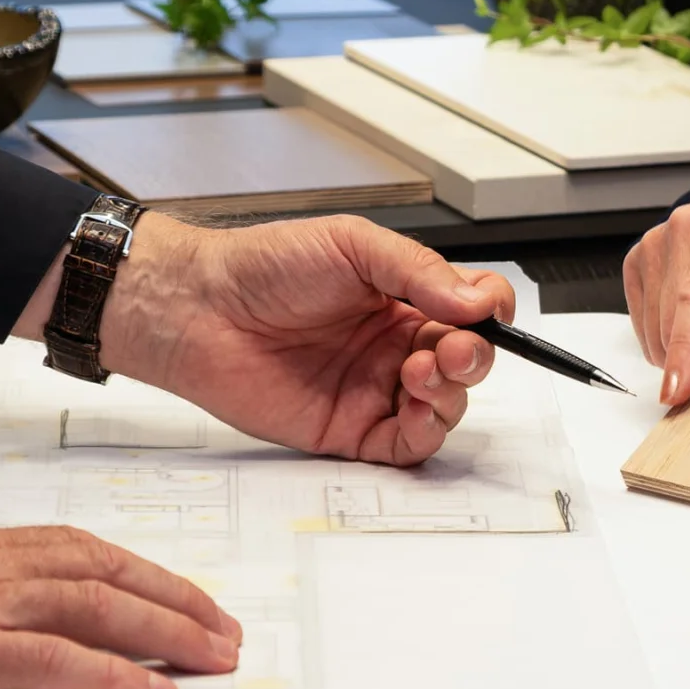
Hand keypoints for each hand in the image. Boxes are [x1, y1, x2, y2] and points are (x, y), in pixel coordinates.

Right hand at [0, 527, 241, 688]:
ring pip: (97, 606)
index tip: (181, 596)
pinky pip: (52, 659)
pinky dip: (112, 675)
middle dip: (176, 600)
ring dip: (167, 631)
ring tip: (214, 657)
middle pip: (106, 571)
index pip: (79, 550)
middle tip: (224, 631)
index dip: (141, 572)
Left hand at [19, 214, 514, 465]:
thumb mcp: (352, 244)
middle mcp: (394, 345)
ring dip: (452, 390)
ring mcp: (375, 389)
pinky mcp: (351, 431)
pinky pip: (408, 444)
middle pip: (467, 362)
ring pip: (446, 405)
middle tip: (455, 346)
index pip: (471, 311)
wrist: (200, 309)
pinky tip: (415, 400)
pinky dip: (426, 428)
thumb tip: (474, 301)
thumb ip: (418, 271)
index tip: (484, 310)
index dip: (489, 313)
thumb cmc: (262, 269)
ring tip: (424, 368)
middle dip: (475, 356)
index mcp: (401, 298)